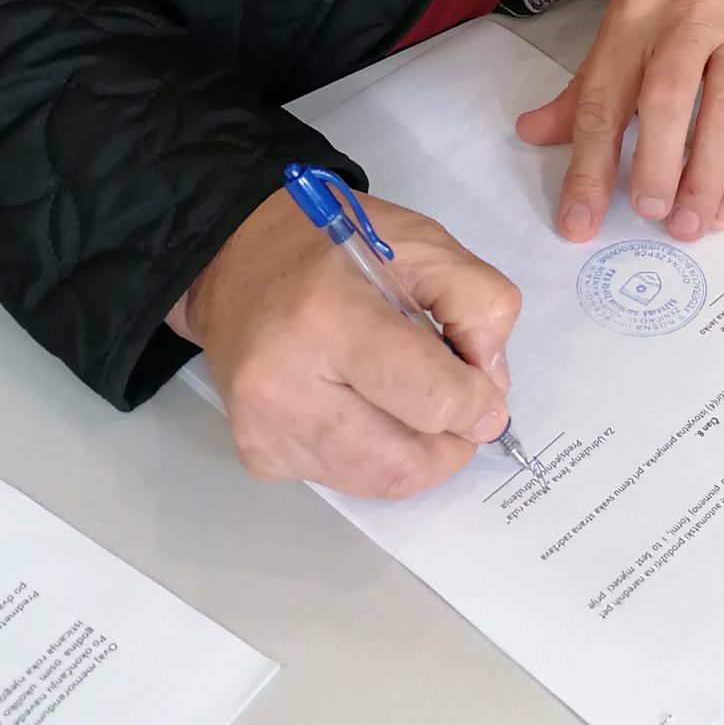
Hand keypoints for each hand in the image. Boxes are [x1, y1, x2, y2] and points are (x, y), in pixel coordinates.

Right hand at [171, 187, 520, 498]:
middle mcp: (286, 385)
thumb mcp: (421, 242)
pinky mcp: (257, 455)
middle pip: (405, 461)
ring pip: (377, 482)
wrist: (233, 258)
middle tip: (461, 410)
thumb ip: (477, 303)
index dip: (476, 402)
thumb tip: (490, 392)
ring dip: (417, 454)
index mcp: (329, 317)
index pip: (430, 399)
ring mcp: (264, 429)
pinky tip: (363, 405)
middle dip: (452, 443)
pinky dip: (374, 455)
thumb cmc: (331, 244)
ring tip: (415, 403)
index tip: (483, 387)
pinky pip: (342, 481)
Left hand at [515, 0, 723, 242]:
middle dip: (653, 165)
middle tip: (647, 214)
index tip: (578, 222)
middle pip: (666, 99)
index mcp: (636, 14)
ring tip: (686, 226)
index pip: (605, 97)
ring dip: (703, 179)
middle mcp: (690, 21)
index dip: (588, 166)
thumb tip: (533, 133)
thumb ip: (586, 82)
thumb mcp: (626, 14)